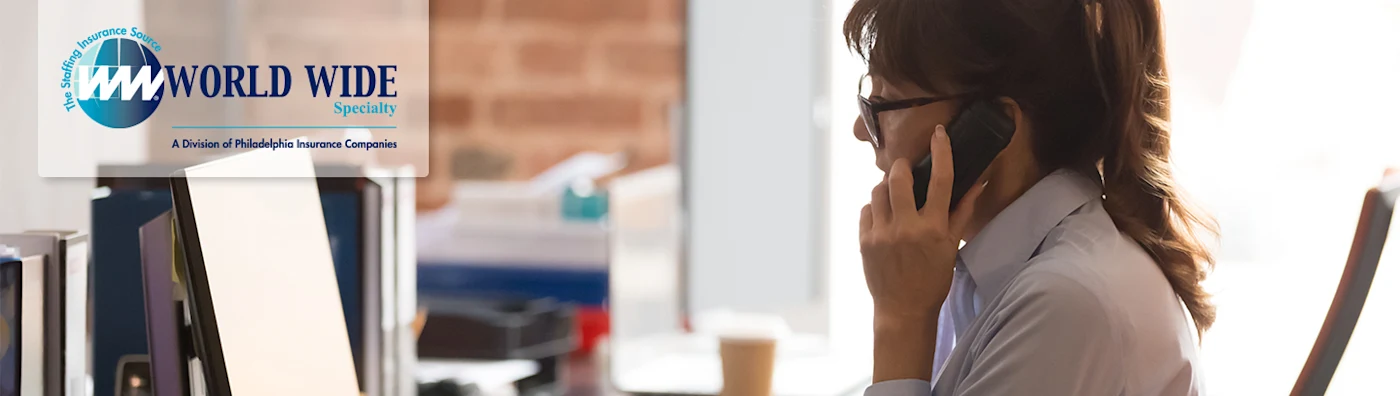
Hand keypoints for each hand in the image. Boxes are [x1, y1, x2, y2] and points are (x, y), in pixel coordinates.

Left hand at [860, 125, 986, 319]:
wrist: (903, 309)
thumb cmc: (933, 278)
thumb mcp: (951, 246)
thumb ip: (961, 211)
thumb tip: (979, 182)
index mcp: (932, 228)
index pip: (940, 180)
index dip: (941, 152)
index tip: (939, 134)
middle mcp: (906, 228)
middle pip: (898, 178)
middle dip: (901, 166)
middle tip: (905, 169)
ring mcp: (882, 234)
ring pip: (878, 191)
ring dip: (886, 186)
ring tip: (895, 196)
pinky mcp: (864, 241)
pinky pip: (866, 210)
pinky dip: (875, 207)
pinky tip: (884, 216)